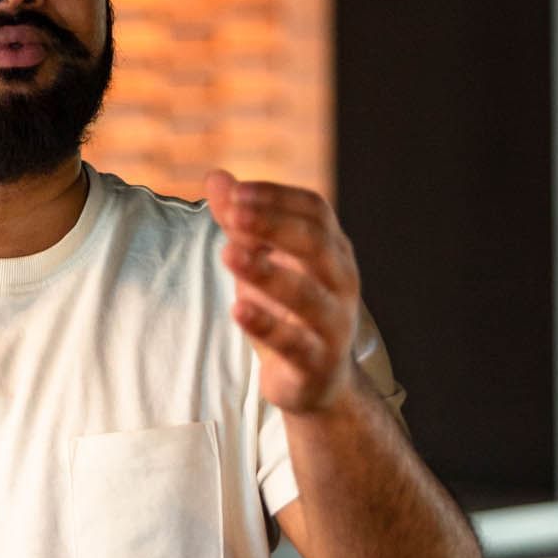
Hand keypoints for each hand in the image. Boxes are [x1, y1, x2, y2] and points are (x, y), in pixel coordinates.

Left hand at [204, 169, 360, 413]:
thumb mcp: (262, 260)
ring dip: (266, 272)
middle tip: (234, 213)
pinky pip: (294, 344)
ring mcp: (334, 324)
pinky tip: (237, 309)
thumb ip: (240, 222)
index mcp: (332, 249)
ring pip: (307, 295)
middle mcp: (341, 282)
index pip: (315, 211)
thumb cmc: (287, 308)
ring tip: (227, 253)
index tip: (236, 192)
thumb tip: (215, 177)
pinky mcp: (317, 363)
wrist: (318, 380)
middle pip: (316, 244)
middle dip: (274, 226)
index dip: (277, 198)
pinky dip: (265, 325)